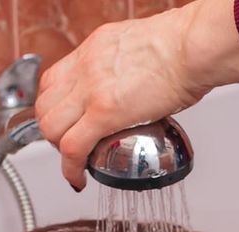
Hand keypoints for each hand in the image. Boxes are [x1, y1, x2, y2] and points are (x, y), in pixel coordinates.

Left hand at [34, 0, 238, 189]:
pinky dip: (70, 169)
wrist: (194, 46)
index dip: (54, 108)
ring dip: (60, 150)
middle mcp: (85, 67)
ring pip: (51, 128)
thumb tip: (135, 82)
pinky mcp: (104, 112)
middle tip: (73, 144)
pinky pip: (73, 148)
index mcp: (93, 50)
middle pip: (44, 106)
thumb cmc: (184, 45)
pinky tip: (78, 179)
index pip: (52, 81)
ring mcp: (91, 89)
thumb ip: (127, 65)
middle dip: (53, 132)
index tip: (66, 122)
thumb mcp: (140, 46)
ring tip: (79, 160)